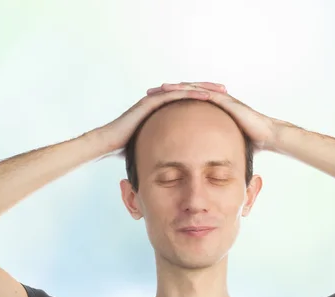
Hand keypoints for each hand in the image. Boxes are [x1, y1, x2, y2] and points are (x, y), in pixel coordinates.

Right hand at [88, 83, 220, 155]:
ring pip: (184, 90)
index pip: (187, 104)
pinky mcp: (150, 102)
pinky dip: (190, 93)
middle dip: (209, 91)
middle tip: (227, 92)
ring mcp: (154, 100)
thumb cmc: (126, 149)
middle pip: (189, 93)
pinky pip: (174, 95)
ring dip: (204, 89)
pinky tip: (207, 96)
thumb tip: (176, 168)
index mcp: (162, 113)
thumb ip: (164, 152)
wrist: (107, 144)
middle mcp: (159, 103)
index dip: (205, 103)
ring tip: (222, 91)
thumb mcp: (152, 149)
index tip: (221, 106)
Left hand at [147, 82, 279, 151]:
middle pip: (185, 94)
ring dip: (173, 88)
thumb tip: (203, 171)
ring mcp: (219, 98)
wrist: (267, 136)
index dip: (169, 106)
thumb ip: (214, 154)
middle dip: (166, 93)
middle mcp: (214, 102)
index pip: (186, 106)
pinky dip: (187, 90)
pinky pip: (202, 92)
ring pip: (190, 89)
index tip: (153, 109)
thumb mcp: (225, 149)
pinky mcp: (224, 99)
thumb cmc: (250, 144)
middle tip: (147, 94)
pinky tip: (173, 89)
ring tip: (156, 89)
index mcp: (211, 113)